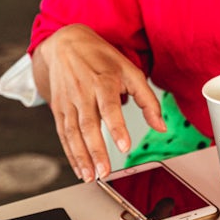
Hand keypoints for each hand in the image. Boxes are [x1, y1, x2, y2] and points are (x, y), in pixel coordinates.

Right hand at [32, 24, 164, 180]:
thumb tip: (161, 127)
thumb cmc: (102, 59)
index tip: (124, 147)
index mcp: (103, 81)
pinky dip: (69, 153)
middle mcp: (82, 92)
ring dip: (80, 157)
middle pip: (88, 125)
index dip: (117, 128)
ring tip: (90, 176)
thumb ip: (148, 100)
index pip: (110, 108)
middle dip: (96, 151)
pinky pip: (63, 133)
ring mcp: (68, 101)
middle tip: (104, 172)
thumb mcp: (130, 71)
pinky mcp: (58, 108)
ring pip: (72, 132)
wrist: (65, 43)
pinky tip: (78, 168)